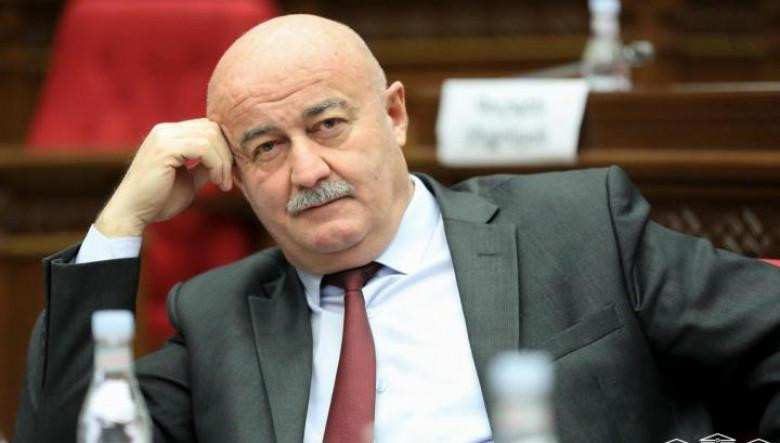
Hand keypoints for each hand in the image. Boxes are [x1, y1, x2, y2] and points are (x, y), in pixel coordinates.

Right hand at [95, 118, 232, 236]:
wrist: (132, 213)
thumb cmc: (159, 200)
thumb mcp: (189, 179)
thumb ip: (205, 166)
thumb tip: (227, 159)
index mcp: (170, 134)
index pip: (208, 128)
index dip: (224, 149)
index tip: (229, 174)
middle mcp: (165, 130)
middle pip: (213, 128)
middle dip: (228, 154)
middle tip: (228, 181)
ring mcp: (164, 136)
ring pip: (211, 136)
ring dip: (224, 162)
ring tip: (222, 184)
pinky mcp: (165, 148)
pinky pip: (204, 147)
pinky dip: (217, 165)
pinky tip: (216, 182)